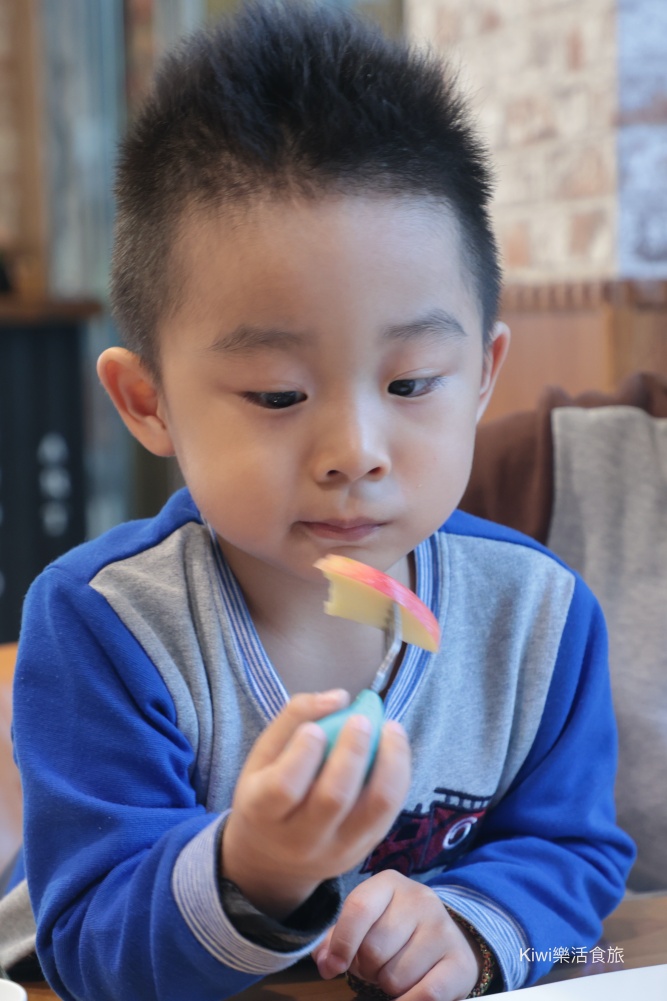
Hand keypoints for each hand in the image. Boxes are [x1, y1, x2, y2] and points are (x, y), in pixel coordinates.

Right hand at [221, 690, 410, 919]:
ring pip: (374, 808)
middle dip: (352, 752)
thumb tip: (339, 696)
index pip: (284, 787)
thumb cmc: (266, 793)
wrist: (272, 859)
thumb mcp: (263, 756)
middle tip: (361, 718)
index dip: (303, 754)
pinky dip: (398, 775)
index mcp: (262, 812)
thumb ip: (293, 718)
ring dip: (389, 762)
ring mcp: (336, 850)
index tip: (316, 728)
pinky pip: (390, 812)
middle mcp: (299, 840)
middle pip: (333, 799)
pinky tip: (395, 747)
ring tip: (391, 728)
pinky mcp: (363, 850)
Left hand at [313, 871, 480, 1000]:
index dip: (341, 943)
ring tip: (397, 971)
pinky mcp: (460, 962)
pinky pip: (426, 995)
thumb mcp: (366, 923)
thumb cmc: (395, 931)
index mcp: (389, 883)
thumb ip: (338, 939)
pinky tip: (407, 995)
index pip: (359, 908)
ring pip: (395, 977)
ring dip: (389, 986)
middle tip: (377, 965)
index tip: (332, 967)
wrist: (445, 939)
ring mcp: (443, 929)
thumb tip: (325, 961)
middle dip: (367, 968)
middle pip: (374, 949)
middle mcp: (420, 899)